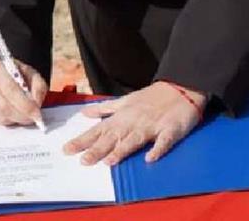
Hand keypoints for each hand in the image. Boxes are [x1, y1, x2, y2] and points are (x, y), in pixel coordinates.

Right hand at [0, 58, 47, 127]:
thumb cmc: (16, 75)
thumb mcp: (31, 74)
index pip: (10, 90)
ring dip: (15, 119)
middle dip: (21, 116)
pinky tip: (13, 115)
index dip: (25, 105)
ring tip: (24, 115)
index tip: (37, 114)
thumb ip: (38, 87)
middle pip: (3, 106)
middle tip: (33, 119)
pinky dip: (7, 121)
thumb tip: (37, 105)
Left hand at [64, 81, 206, 165]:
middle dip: (98, 149)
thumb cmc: (152, 97)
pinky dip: (157, 149)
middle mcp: (134, 122)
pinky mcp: (171, 130)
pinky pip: (164, 141)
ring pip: (135, 139)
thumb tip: (85, 113)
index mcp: (123, 117)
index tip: (67, 150)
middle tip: (83, 161)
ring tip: (109, 162)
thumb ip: (105, 109)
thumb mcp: (126, 100)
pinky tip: (150, 158)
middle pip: (114, 137)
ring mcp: (152, 126)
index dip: (83, 140)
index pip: (99, 130)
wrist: (181, 87)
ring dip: (123, 150)